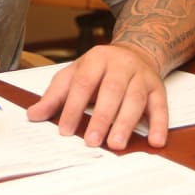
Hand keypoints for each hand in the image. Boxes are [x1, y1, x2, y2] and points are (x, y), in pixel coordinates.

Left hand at [25, 43, 168, 148]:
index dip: (73, 107)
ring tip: (115, 144)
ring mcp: (141, 76)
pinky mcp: (158, 88)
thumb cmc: (100, 69)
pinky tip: (155, 141)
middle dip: (101, 117)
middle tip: (91, 141)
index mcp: (96, 59)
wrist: (137, 50)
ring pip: (134, 99)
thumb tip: (33, 115)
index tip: (65, 130)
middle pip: (111, 90)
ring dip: (125, 123)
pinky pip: (161, 106)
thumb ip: (55, 95)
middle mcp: (121, 64)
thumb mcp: (74, 74)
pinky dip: (159, 125)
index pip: (83, 83)